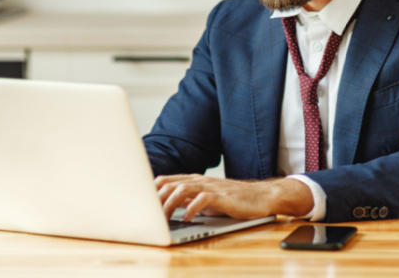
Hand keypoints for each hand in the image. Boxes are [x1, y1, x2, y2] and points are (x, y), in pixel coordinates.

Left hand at [155, 174, 313, 220]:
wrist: (261, 196)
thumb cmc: (232, 200)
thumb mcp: (206, 199)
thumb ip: (187, 200)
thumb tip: (166, 207)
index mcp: (194, 180)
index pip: (164, 180)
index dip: (149, 191)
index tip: (137, 203)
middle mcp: (200, 181)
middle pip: (169, 184)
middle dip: (155, 200)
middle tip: (147, 215)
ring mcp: (211, 187)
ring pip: (182, 189)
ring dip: (169, 204)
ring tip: (163, 218)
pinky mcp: (222, 196)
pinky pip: (202, 199)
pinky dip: (191, 208)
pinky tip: (186, 218)